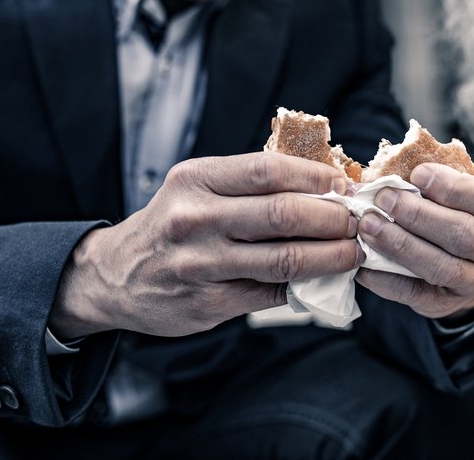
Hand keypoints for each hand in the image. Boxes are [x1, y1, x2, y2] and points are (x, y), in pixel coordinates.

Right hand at [49, 153, 361, 338]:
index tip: (345, 185)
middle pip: (283, 214)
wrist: (115, 275)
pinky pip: (271, 292)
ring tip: (354, 253)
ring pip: (284, 259)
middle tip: (358, 221)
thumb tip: (326, 184)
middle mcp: (194, 218)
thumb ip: (251, 185)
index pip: (268, 170)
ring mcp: (200, 264)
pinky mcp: (208, 303)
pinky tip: (325, 278)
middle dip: (333, 218)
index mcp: (196, 179)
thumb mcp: (198, 187)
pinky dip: (306, 285)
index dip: (316, 176)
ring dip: (331, 257)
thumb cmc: (173, 223)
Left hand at [354, 162, 473, 318]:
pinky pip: (416, 293)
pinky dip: (386, 278)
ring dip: (402, 244)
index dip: (455, 189)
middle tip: (384, 199)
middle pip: (466, 235)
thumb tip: (387, 173)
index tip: (418, 174)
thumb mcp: (455, 187)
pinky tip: (363, 261)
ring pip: (444, 267)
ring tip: (369, 225)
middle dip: (420, 215)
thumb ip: (431, 180)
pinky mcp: (447, 302)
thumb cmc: (453, 207)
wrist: (460, 256)